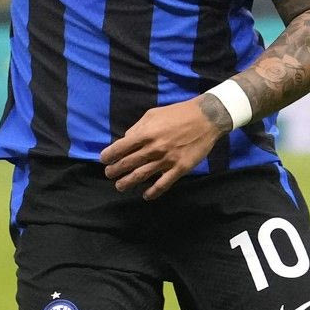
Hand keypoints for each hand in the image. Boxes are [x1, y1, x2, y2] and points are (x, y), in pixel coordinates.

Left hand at [99, 97, 225, 199]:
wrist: (206, 118)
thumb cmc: (177, 114)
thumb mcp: (152, 114)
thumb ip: (137, 128)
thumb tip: (125, 139)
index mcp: (145, 134)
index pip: (120, 148)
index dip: (109, 155)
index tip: (103, 160)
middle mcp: (154, 149)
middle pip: (128, 164)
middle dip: (115, 170)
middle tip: (109, 174)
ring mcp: (167, 160)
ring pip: (142, 176)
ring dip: (128, 183)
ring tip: (120, 186)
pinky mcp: (180, 169)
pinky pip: (163, 184)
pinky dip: (153, 192)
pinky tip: (146, 195)